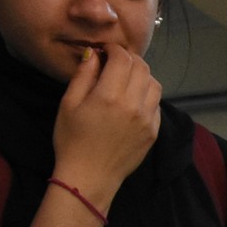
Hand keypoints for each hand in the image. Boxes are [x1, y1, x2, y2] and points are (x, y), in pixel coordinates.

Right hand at [51, 43, 160, 207]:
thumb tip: (94, 53)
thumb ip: (84, 75)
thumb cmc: (72, 140)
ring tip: (127, 80)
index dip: (114, 49)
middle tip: (116, 62)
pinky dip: (147, 95)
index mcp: (109, 95)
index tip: (106, 52)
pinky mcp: (154, 131)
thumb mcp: (69, 104)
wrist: (89, 177)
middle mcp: (133, 105)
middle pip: (142, 68)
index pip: (123, 58)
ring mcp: (147, 119)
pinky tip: (133, 100)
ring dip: (142, 76)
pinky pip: (157, 104)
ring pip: (154, 84)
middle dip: (129, 59)